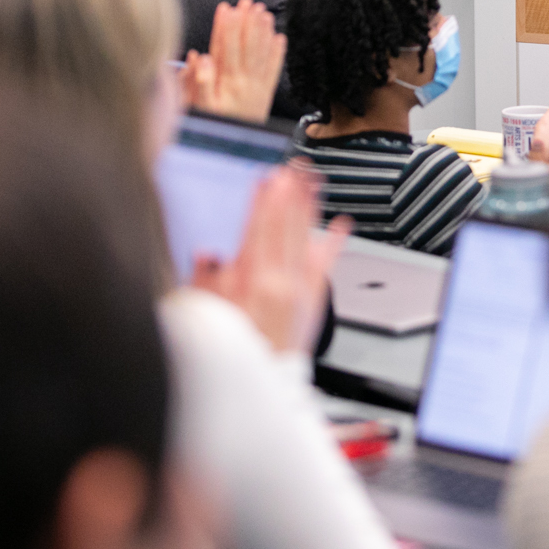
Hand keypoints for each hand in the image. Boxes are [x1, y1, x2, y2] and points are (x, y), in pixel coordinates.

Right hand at [180, 0, 284, 122]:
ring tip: (264, 12)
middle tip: (248, 2)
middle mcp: (244, 84)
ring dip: (263, 32)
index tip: (226, 8)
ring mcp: (257, 88)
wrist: (232, 151)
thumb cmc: (212, 126)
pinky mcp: (266, 94)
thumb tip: (199, 56)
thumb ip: (197, 82)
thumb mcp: (198, 108)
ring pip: (261, 55)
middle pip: (246, 47)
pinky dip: (278, 54)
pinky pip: (274, 71)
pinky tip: (281, 37)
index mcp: (225, 84)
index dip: (226, 28)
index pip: (225, 49)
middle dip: (246, 23)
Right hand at [190, 163, 347, 354]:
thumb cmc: (236, 347)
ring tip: (314, 181)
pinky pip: (327, 264)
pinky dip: (335, 242)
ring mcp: (302, 289)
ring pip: (307, 238)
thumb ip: (208, 281)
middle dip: (289, 196)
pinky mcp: (315, 298)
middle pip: (286, 229)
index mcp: (255, 282)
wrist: (264, 380)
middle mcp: (283, 282)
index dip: (264, 202)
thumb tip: (207, 253)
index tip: (268, 178)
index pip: (259, 231)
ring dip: (310, 208)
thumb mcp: (210, 313)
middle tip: (293, 169)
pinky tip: (342, 224)